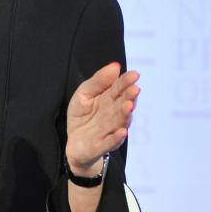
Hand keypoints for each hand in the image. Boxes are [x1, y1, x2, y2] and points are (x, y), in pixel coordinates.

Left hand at [65, 62, 139, 176]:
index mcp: (110, 99)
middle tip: (135, 89)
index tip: (134, 74)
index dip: (126, 81)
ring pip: (120, 122)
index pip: (120, 88)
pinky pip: (110, 142)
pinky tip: (122, 131)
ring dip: (125, 114)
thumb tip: (115, 66)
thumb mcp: (84, 94)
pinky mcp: (103, 145)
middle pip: (123, 104)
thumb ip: (98, 81)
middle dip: (129, 97)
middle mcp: (114, 114)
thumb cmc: (82, 115)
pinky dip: (116, 138)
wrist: (75, 142)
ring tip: (129, 106)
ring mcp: (110, 130)